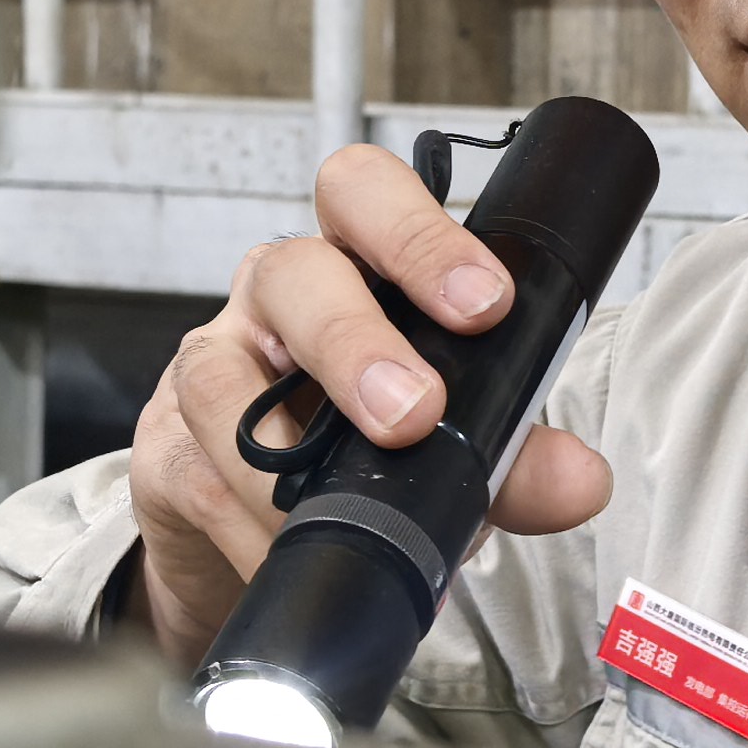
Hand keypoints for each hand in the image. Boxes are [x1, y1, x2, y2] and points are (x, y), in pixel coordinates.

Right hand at [128, 141, 613, 666]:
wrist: (251, 534)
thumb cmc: (357, 449)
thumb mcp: (448, 449)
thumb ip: (515, 458)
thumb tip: (580, 481)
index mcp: (353, 267)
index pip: (363, 193)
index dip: (419, 234)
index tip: (483, 302)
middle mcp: (275, 301)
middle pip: (291, 273)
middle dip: (354, 340)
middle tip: (413, 413)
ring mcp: (210, 368)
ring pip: (222, 380)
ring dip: (291, 456)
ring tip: (350, 513)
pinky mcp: (166, 451)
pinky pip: (203, 480)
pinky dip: (257, 530)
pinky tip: (296, 554)